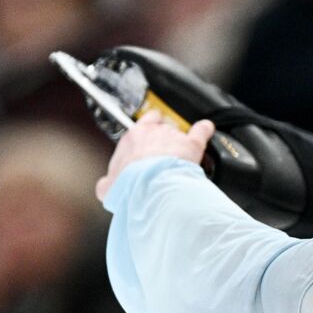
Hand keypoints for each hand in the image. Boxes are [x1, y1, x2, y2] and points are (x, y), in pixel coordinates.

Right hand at [94, 110, 214, 201]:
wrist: (150, 187)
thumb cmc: (129, 186)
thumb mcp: (110, 187)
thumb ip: (109, 182)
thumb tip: (106, 187)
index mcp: (132, 139)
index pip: (141, 126)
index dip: (148, 132)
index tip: (149, 139)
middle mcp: (153, 133)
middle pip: (162, 129)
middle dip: (165, 141)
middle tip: (167, 155)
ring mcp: (174, 137)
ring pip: (180, 133)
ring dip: (182, 144)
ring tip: (183, 159)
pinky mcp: (192, 144)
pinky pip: (201, 131)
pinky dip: (204, 130)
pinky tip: (207, 128)